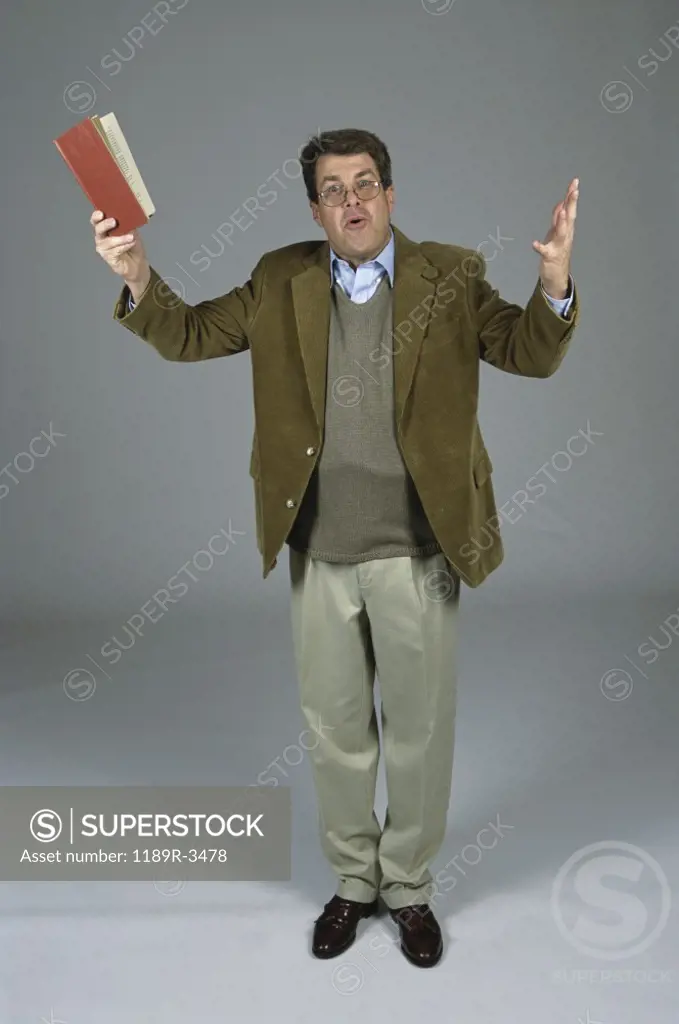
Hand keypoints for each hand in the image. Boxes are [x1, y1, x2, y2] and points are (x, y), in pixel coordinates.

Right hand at [91, 210, 148, 282]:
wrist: (138, 262)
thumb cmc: (132, 244)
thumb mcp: (131, 230)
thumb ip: (126, 223)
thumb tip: (125, 216)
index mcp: (104, 227)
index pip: (96, 220)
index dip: (96, 216)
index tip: (101, 213)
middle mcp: (101, 237)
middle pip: (98, 229)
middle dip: (105, 224)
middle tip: (114, 221)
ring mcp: (103, 248)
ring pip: (108, 241)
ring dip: (120, 238)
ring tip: (131, 237)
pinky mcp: (107, 257)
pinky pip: (115, 250)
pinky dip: (124, 246)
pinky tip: (131, 243)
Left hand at [532, 178, 578, 296]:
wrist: (557, 275)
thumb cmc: (557, 252)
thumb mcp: (557, 232)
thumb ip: (558, 218)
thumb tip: (561, 203)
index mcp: (567, 228)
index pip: (570, 209)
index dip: (572, 196)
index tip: (575, 182)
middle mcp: (565, 235)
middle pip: (569, 216)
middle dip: (571, 203)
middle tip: (574, 189)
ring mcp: (558, 246)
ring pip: (561, 232)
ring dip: (561, 222)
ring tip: (561, 211)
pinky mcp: (549, 256)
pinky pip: (544, 251)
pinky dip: (539, 247)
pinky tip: (534, 244)